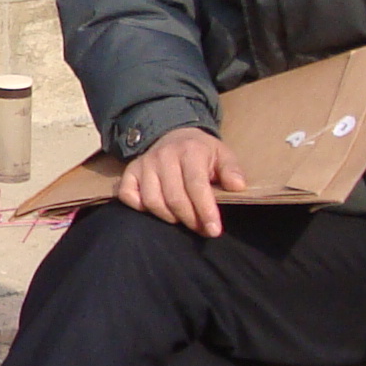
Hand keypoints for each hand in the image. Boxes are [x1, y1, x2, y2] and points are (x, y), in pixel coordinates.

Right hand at [115, 126, 247, 236]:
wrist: (174, 134)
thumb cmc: (201, 152)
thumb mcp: (222, 154)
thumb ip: (231, 170)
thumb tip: (237, 186)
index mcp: (190, 151)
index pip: (196, 186)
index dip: (205, 210)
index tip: (214, 230)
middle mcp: (164, 156)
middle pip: (174, 198)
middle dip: (190, 219)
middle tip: (201, 229)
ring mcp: (144, 164)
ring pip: (152, 201)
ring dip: (168, 217)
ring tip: (182, 219)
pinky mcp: (130, 171)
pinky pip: (128, 195)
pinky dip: (139, 207)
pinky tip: (156, 210)